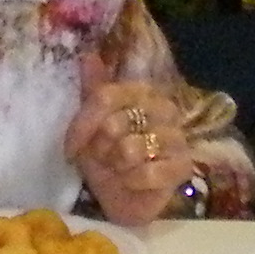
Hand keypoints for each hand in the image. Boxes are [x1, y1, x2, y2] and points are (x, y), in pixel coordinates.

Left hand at [64, 58, 198, 225]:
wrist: (121, 199)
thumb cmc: (107, 159)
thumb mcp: (91, 125)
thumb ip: (93, 89)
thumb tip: (88, 55)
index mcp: (142, 93)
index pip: (106, 96)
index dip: (84, 123)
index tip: (71, 148)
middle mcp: (164, 109)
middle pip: (114, 123)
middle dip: (100, 149)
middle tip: (103, 159)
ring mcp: (177, 138)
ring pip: (130, 149)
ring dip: (116, 167)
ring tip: (119, 170)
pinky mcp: (183, 167)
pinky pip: (146, 173)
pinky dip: (131, 182)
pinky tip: (133, 183)